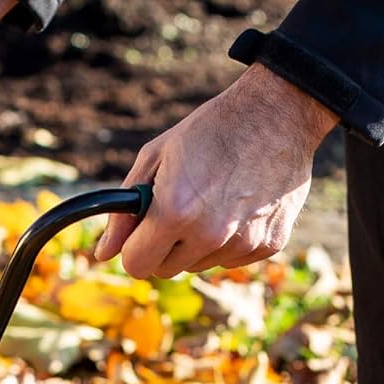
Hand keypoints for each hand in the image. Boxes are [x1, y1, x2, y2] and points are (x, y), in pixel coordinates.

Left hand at [95, 65, 336, 278]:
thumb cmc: (210, 130)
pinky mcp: (267, 246)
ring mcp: (241, 243)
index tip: (141, 234)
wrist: (279, 112)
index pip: (136, 266)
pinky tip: (237, 205)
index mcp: (175, 211)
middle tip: (178, 210)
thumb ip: (125, 210)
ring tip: (212, 201)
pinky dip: (228, 241)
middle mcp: (209, 234)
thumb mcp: (156, 157)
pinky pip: (230, 259)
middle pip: (166, 270)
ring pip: (198, 265)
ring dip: (196, 244)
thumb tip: (104, 253)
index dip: (135, 249)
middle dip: (164, 247)